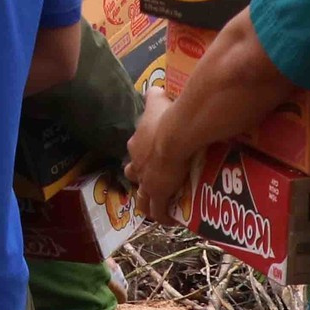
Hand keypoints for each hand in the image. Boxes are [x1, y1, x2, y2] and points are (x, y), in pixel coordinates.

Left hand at [123, 93, 191, 220]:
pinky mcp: (157, 193)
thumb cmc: (167, 117)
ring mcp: (146, 180)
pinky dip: (162, 216)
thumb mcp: (158, 102)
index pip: (134, 152)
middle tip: (153, 181)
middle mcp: (137, 163)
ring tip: (159, 205)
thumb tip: (152, 89)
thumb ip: (153, 96)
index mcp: (136, 143)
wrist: (176, 136)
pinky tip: (170, 220)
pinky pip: (158, 211)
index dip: (141, 156)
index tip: (151, 158)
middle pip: (133, 174)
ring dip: (148, 201)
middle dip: (140, 178)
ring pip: (142, 197)